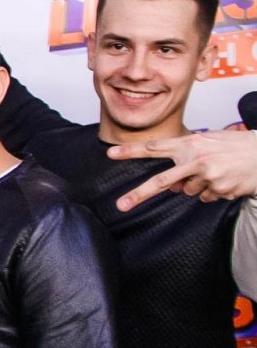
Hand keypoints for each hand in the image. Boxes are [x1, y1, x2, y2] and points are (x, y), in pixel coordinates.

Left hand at [109, 127, 256, 209]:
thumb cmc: (236, 146)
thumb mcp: (208, 141)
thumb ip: (186, 159)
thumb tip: (173, 186)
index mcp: (191, 144)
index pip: (155, 147)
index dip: (131, 151)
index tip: (111, 153)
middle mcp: (197, 160)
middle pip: (162, 182)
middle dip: (139, 194)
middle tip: (121, 205)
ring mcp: (209, 177)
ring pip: (188, 191)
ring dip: (197, 185)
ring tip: (217, 171)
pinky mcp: (221, 190)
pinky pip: (206, 197)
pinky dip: (213, 190)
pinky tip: (227, 179)